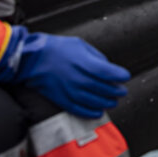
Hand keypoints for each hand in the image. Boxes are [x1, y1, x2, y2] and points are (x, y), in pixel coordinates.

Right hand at [0, 27, 129, 117]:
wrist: (32, 59)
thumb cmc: (55, 49)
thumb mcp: (79, 44)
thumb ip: (95, 56)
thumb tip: (106, 65)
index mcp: (83, 62)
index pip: (108, 72)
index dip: (120, 75)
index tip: (125, 76)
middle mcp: (78, 78)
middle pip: (103, 88)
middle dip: (116, 90)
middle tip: (121, 90)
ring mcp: (70, 90)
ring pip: (94, 101)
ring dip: (106, 102)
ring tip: (113, 101)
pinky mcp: (62, 99)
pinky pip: (79, 109)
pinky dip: (91, 112)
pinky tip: (98, 111)